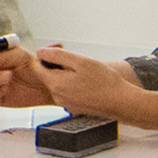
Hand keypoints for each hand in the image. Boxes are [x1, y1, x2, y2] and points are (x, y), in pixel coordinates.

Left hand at [10, 44, 130, 116]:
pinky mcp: (73, 106)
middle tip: (77, 59)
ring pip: (58, 82)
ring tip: (84, 71)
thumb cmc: (105, 82)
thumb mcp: (81, 61)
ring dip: (67, 73)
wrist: (120, 101)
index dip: (46, 55)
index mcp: (56, 84)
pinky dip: (73, 83)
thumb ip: (58, 55)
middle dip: (58, 64)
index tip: (59, 50)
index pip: (37, 67)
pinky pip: (67, 90)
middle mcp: (57, 96)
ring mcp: (65, 103)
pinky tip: (87, 81)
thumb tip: (41, 52)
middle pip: (48, 75)